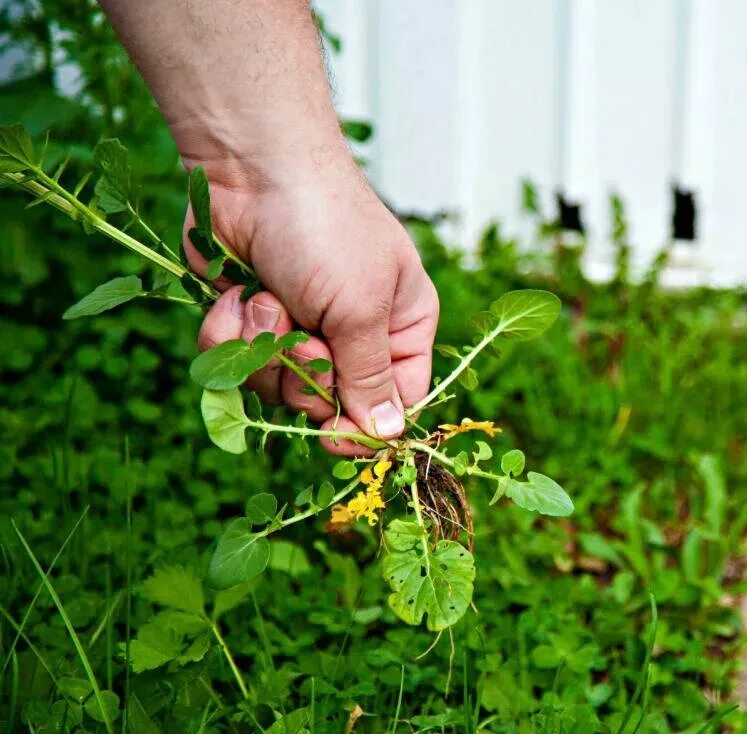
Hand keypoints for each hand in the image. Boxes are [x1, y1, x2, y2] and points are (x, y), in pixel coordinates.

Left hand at [185, 159, 438, 455]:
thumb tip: (389, 435)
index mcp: (401, 327)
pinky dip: (229, 333)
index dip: (365, 425)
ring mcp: (300, 326)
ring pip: (277, 387)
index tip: (333, 434)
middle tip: (302, 337)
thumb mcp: (361, 308)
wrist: (253, 170)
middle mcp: (354, 332)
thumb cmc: (327, 228)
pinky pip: (235, 362)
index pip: (396, 401)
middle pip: (330, 404)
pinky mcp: (250, 320)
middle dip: (304, 375)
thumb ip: (370, 377)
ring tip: (267, 298)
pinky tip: (237, 294)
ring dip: (264, 347)